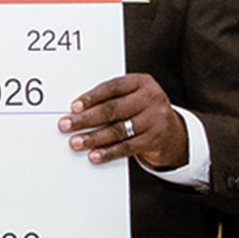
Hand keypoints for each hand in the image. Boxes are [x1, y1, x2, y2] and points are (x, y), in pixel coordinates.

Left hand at [58, 74, 186, 166]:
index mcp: (141, 82)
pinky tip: (95, 155)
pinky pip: (127, 147)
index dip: (92, 97)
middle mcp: (150, 98)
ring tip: (76, 142)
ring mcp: (154, 119)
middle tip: (66, 125)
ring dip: (94, 137)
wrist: (172, 132)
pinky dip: (109, 152)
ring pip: (118, 130)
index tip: (74, 107)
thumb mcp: (132, 97)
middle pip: (113, 109)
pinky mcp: (154, 139)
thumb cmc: (141, 110)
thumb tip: (77, 111)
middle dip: (86, 119)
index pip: (112, 87)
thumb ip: (111, 99)